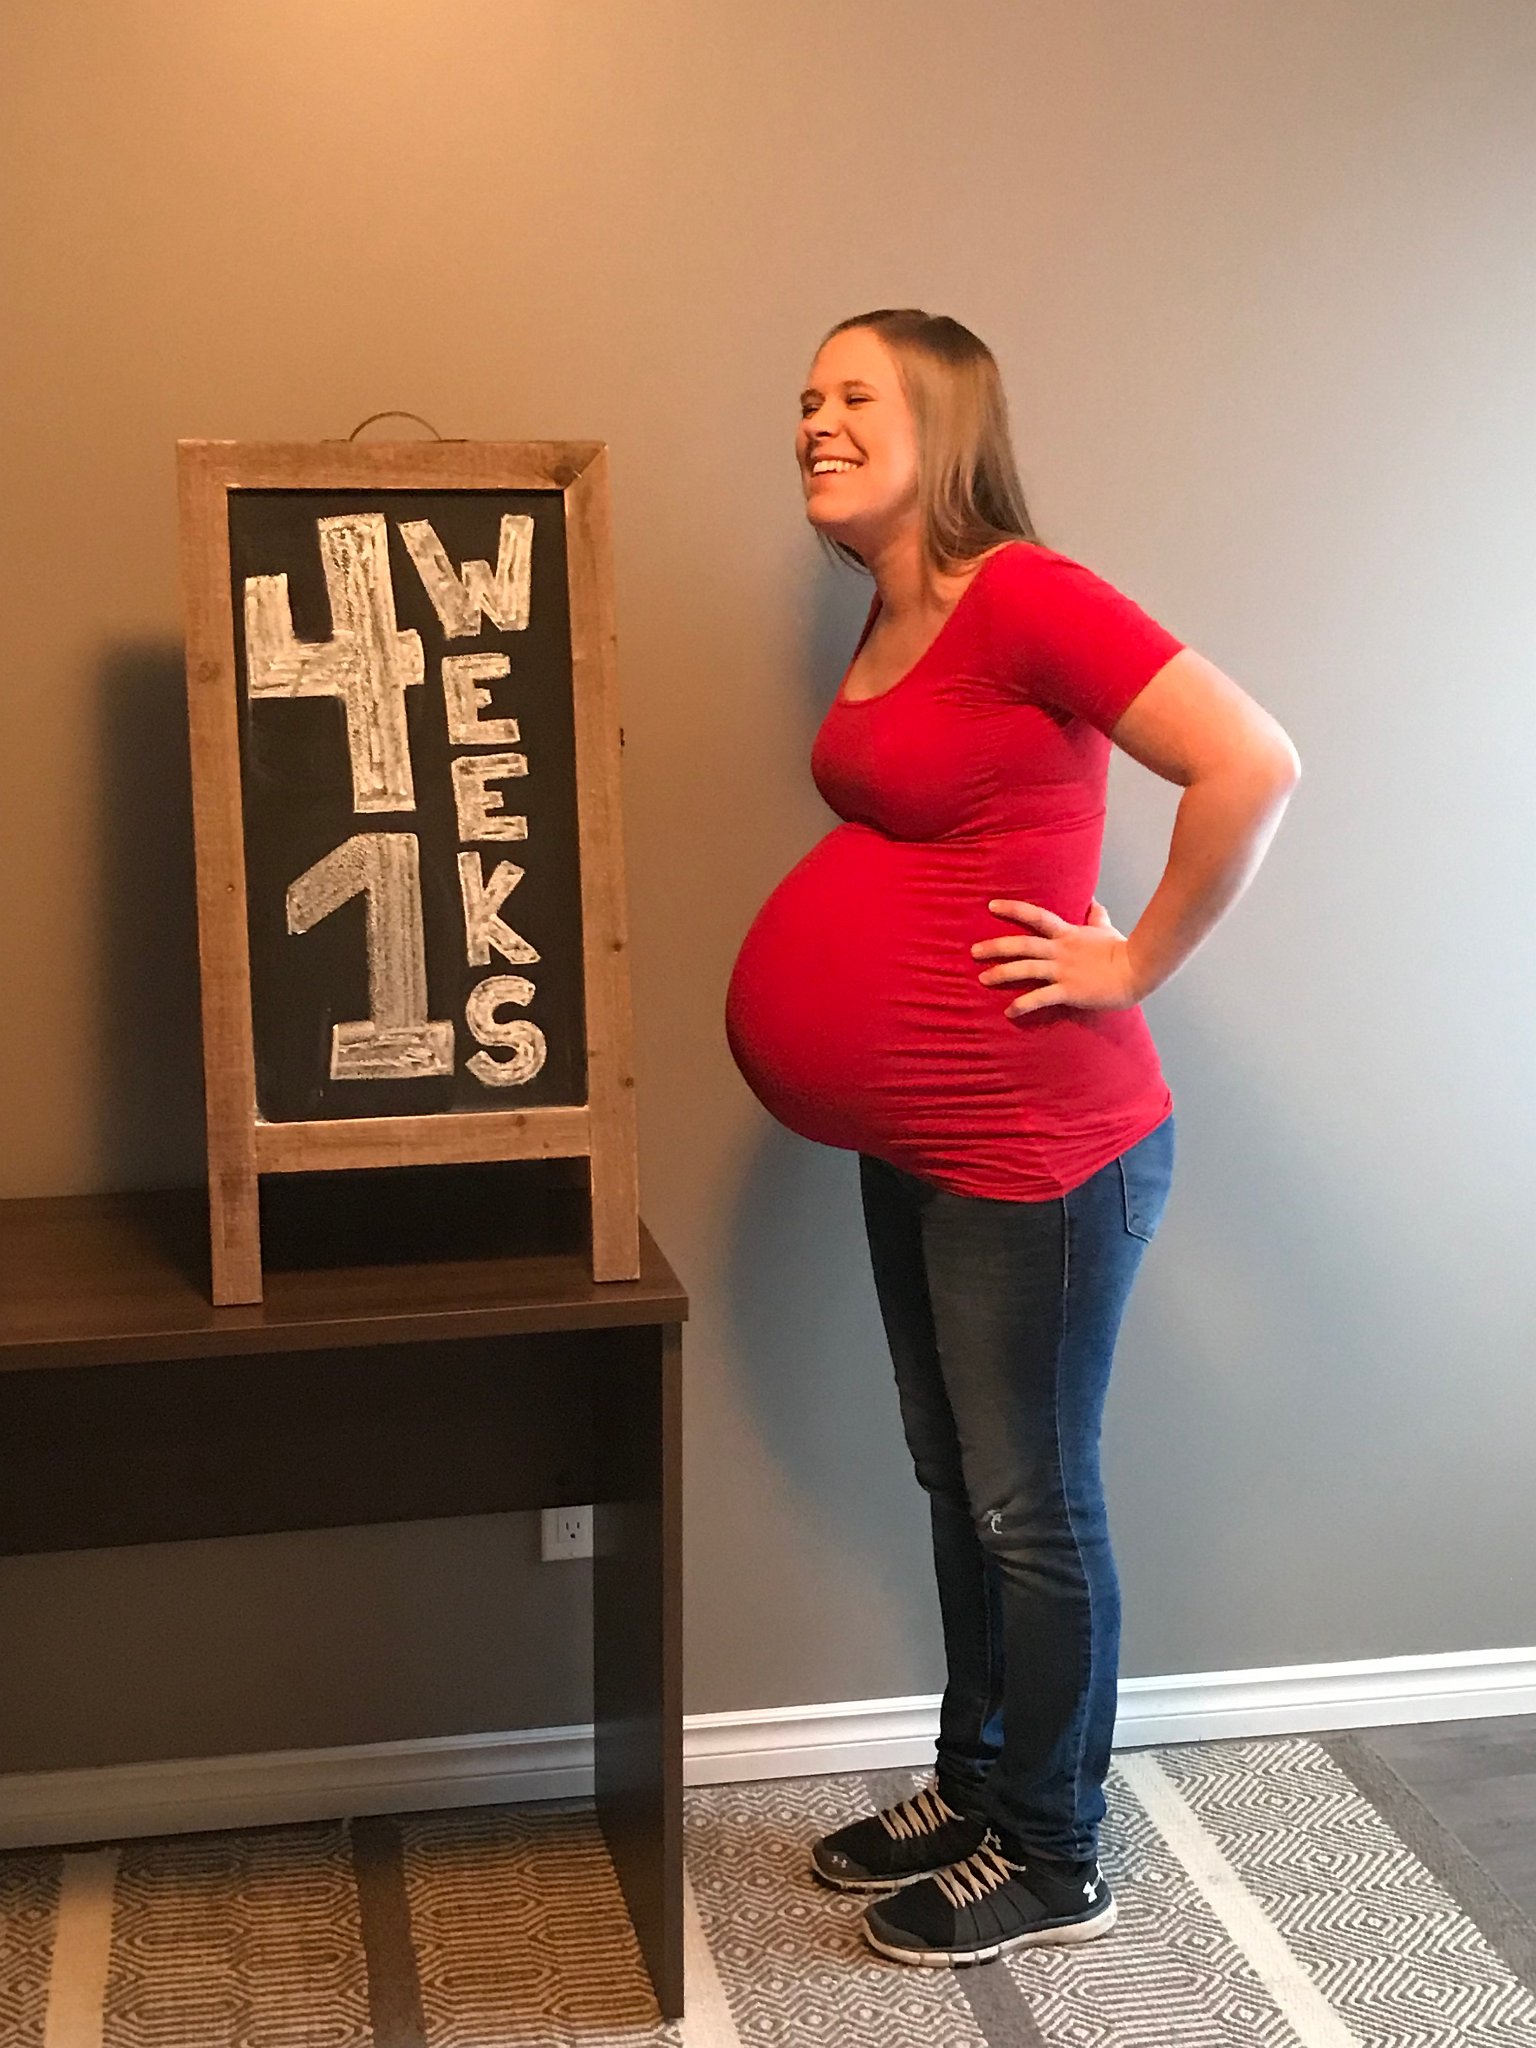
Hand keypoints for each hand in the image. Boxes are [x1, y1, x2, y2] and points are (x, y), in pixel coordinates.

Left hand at [972, 898, 1142, 1017]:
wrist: (1139, 969)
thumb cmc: (1124, 950)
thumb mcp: (1107, 929)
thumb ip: (1096, 916)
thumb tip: (1093, 901)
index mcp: (1067, 934)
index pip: (1035, 917)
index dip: (1012, 910)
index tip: (991, 906)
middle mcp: (1060, 951)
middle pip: (1021, 945)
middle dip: (995, 947)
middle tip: (973, 951)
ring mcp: (1063, 970)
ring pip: (1026, 969)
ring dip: (1002, 973)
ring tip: (983, 978)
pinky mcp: (1069, 990)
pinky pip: (1041, 997)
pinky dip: (1023, 1004)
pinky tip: (1009, 1011)